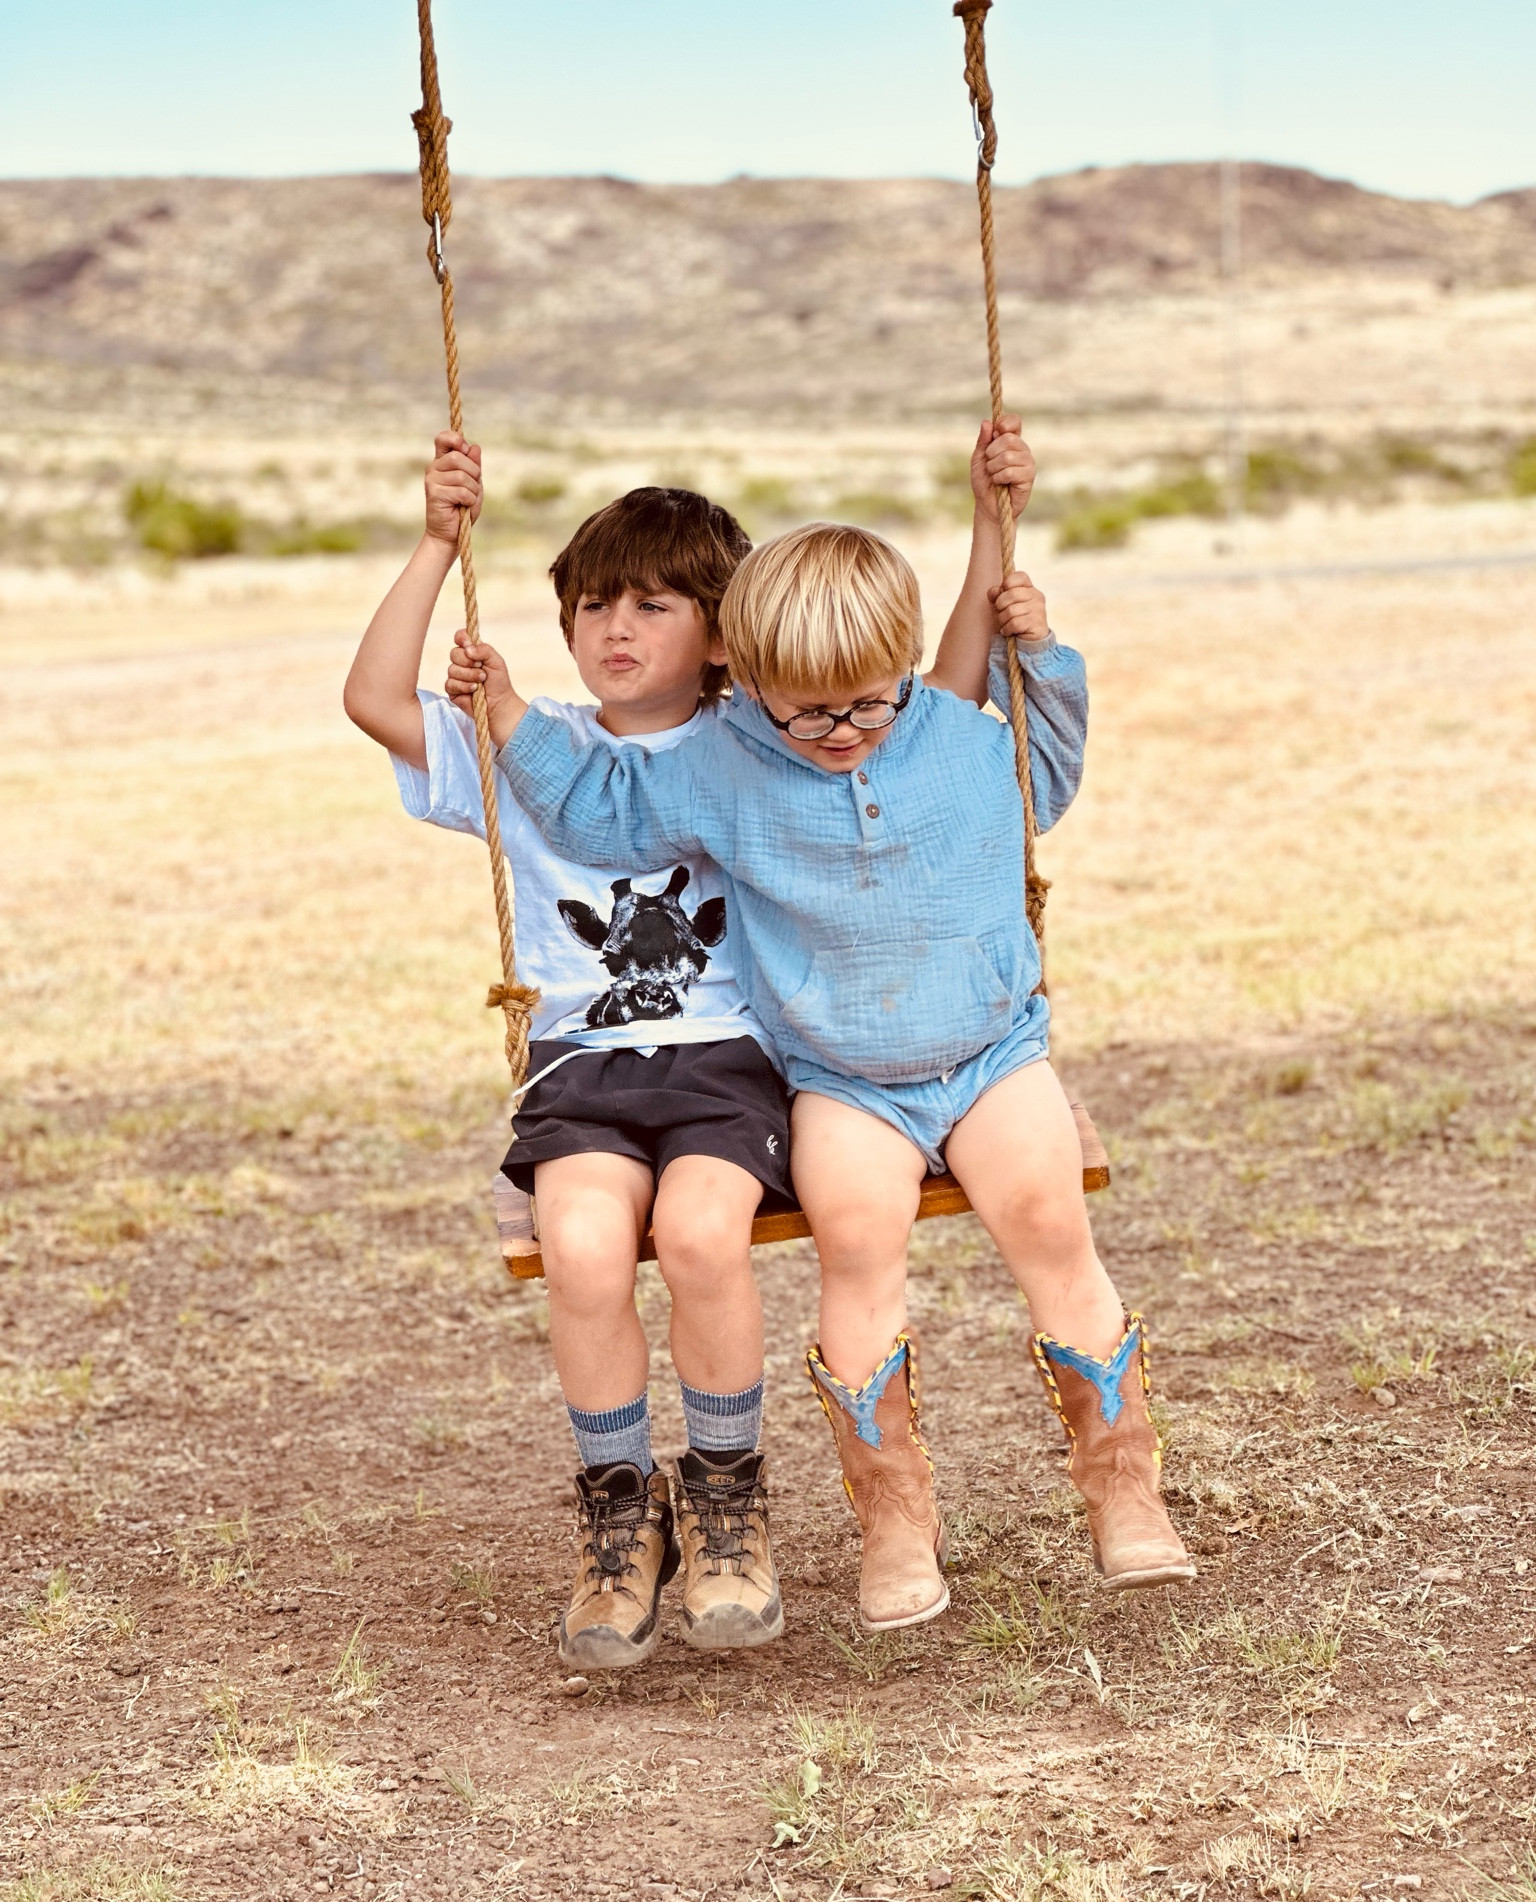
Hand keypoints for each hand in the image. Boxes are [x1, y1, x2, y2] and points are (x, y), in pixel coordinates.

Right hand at [424, 431, 482, 545]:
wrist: (450, 534)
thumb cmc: (462, 508)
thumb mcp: (474, 484)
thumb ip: (474, 466)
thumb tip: (474, 447)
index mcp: (443, 462)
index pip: (443, 438)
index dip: (456, 439)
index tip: (465, 449)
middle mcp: (434, 467)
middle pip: (458, 456)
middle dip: (474, 473)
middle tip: (472, 488)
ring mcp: (432, 479)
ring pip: (462, 475)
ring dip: (472, 490)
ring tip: (467, 500)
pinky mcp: (434, 493)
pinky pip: (461, 491)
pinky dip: (469, 500)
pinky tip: (462, 506)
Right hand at [445, 627, 514, 723]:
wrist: (499, 704)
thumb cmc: (499, 682)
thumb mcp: (496, 662)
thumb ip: (484, 650)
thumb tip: (468, 649)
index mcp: (472, 652)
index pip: (460, 637)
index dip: (462, 638)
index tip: (469, 645)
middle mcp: (461, 662)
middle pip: (454, 653)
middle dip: (469, 662)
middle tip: (482, 670)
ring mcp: (455, 675)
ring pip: (452, 669)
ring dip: (469, 676)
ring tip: (481, 682)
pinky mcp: (451, 689)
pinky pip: (450, 683)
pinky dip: (464, 686)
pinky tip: (474, 690)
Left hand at [971, 413, 1035, 523]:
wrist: (987, 505)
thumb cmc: (984, 482)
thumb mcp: (978, 459)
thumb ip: (982, 441)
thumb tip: (986, 422)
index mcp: (1011, 441)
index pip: (1014, 422)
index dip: (1004, 423)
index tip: (995, 433)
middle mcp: (1022, 449)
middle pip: (1008, 438)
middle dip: (991, 453)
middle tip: (990, 465)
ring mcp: (1028, 462)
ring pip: (1007, 456)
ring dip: (993, 468)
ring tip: (994, 476)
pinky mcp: (1029, 477)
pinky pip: (1010, 471)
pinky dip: (999, 478)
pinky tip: (1000, 483)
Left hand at [988, 570, 1048, 646]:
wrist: (1029, 642)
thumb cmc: (1015, 620)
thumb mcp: (1005, 605)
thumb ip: (998, 595)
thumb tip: (993, 591)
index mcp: (1030, 589)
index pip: (1020, 576)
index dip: (1007, 583)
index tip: (1003, 593)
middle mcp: (1037, 597)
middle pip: (1011, 594)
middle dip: (1000, 605)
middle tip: (1001, 613)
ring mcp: (1039, 610)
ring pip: (1011, 610)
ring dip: (1002, 620)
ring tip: (1005, 624)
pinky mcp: (1037, 624)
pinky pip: (1014, 623)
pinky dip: (1007, 629)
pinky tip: (1009, 631)